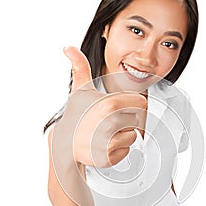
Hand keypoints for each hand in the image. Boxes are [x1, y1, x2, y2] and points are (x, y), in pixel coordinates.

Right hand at [59, 46, 146, 167]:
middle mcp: (111, 123)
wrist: (64, 142)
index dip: (131, 103)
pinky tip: (103, 144)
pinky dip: (117, 150)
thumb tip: (68, 47)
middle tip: (107, 121)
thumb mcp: (80, 89)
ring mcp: (109, 143)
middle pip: (137, 120)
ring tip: (104, 133)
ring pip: (132, 137)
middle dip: (125, 120)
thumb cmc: (76, 114)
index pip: (141, 102)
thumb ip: (80, 66)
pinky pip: (126, 152)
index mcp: (110, 104)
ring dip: (122, 135)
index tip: (118, 106)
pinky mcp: (108, 158)